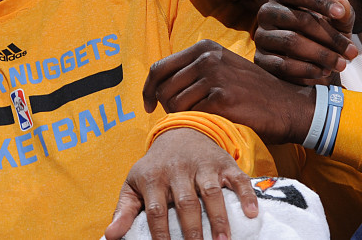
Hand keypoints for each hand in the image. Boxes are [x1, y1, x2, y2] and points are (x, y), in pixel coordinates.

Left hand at [105, 128, 258, 239]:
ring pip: (212, 192)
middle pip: (186, 203)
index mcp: (154, 177)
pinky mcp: (224, 163)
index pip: (156, 210)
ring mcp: (203, 165)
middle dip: (192, 230)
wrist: (180, 132)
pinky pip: (237, 179)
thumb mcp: (134, 184)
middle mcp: (178, 170)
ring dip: (219, 218)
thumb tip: (111, 236)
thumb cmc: (155, 167)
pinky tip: (251, 214)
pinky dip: (245, 195)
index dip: (160, 233)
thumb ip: (124, 210)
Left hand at [143, 39, 313, 143]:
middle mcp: (207, 57)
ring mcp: (214, 76)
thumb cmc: (252, 92)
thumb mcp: (223, 68)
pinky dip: (197, 123)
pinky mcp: (221, 99)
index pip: (159, 67)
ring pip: (173, 103)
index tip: (148, 104)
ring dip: (182, 117)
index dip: (148, 89)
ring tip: (202, 119)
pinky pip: (190, 115)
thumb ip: (193, 69)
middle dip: (166, 107)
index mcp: (204, 47)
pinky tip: (213, 122)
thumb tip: (156, 85)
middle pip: (162, 88)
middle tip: (183, 117)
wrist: (288, 106)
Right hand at [254, 0, 356, 84]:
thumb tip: (343, 3)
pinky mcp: (260, 59)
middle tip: (352, 52)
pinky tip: (323, 73)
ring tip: (341, 64)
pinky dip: (306, 70)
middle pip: (299, 19)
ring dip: (321, 55)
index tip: (340, 14)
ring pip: (291, 42)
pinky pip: (282, 64)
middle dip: (329, 37)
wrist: (305, 63)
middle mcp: (266, 12)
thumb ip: (343, 14)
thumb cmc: (322, 36)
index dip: (320, 1)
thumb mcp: (336, 24)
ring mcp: (260, 36)